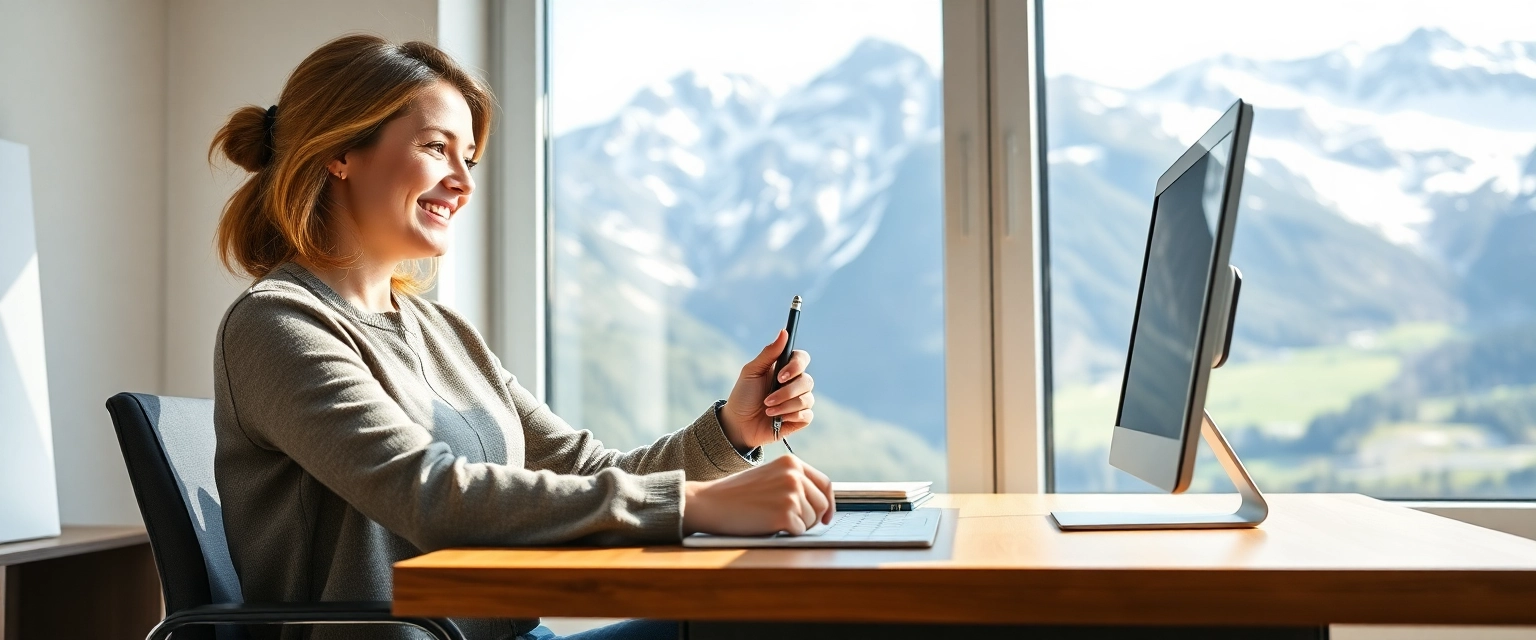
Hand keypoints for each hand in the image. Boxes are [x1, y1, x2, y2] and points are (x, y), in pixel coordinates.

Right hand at [682, 455, 834, 534]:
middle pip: (822, 504)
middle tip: (794, 523)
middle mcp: (794, 475)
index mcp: (792, 463)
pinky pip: (799, 531)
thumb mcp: (769, 476)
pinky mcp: (785, 513)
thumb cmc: (737, 493)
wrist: (710, 503)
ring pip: (812, 520)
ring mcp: (791, 494)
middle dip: (813, 518)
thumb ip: (793, 481)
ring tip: (772, 520)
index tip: (826, 516)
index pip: (825, 484)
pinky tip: (768, 525)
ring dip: (797, 526)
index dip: (829, 503)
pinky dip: (786, 533)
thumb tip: (821, 502)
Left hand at [720, 330, 813, 449]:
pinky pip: (807, 415)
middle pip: (807, 381)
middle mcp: (795, 383)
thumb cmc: (743, 395)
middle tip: (767, 399)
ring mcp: (799, 401)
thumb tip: (783, 332)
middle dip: (786, 392)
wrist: (738, 424)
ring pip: (807, 399)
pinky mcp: (800, 418)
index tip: (781, 375)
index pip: (802, 359)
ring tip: (767, 410)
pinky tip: (777, 419)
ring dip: (785, 406)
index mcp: (785, 369)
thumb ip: (769, 353)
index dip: (796, 366)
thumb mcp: (751, 372)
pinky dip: (791, 417)